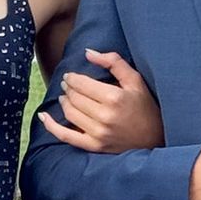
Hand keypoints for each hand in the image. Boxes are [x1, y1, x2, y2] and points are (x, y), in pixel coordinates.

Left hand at [38, 48, 163, 152]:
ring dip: (64, 102)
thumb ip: (113, 62)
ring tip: (67, 96)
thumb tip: (88, 52)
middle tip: (68, 84)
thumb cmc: (146, 107)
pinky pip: (66, 137)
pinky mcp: (95, 147)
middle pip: (74, 98)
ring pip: (69, 113)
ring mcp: (99, 134)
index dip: (72, 78)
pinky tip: (44, 116)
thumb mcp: (135, 80)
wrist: (156, 140)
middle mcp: (105, 117)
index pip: (82, 84)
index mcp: (114, 98)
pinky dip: (51, 126)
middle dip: (68, 88)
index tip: (70, 76)